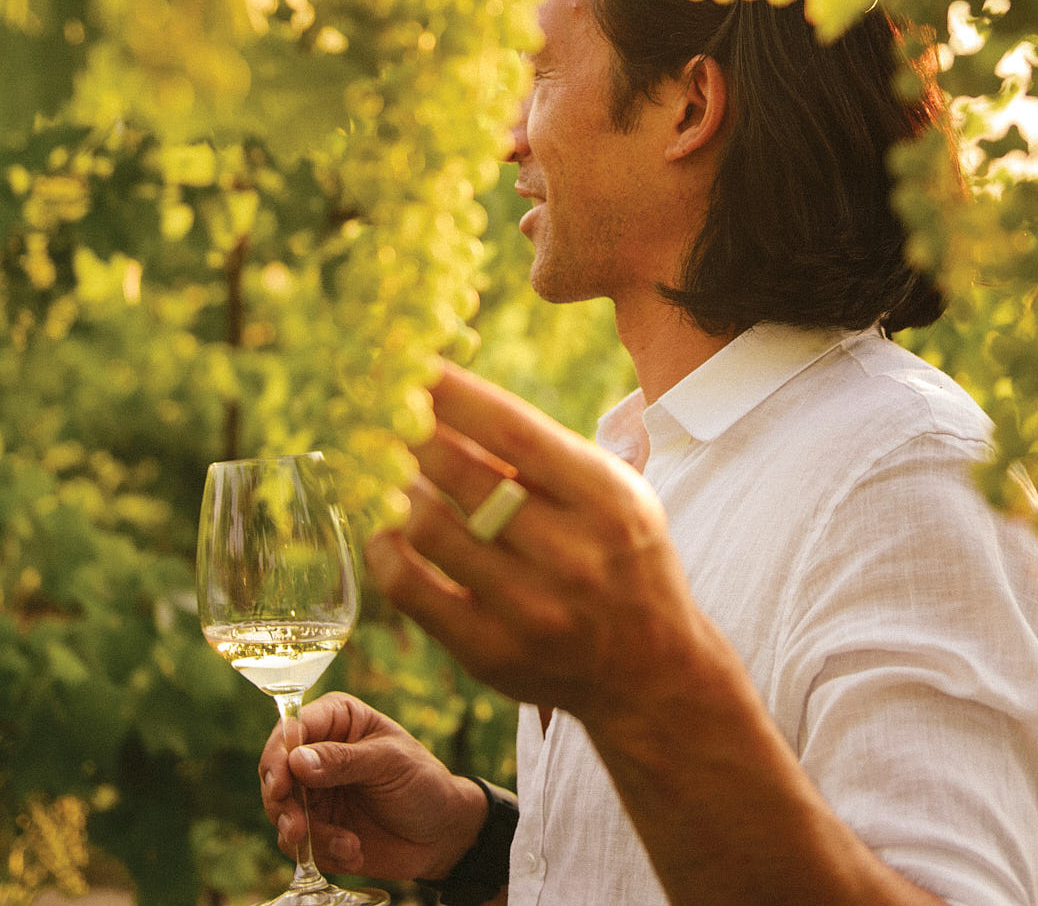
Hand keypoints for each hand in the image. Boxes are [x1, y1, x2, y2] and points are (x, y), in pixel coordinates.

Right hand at [258, 691, 487, 880]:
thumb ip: (344, 761)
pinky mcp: (315, 829)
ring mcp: (313, 793)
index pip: (292, 727)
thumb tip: (296, 760)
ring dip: (305, 835)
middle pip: (275, 772)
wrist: (441, 834)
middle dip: (282, 803)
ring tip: (347, 845)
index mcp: (337, 721)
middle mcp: (317, 754)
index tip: (281, 784)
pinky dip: (323, 852)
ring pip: (280, 811)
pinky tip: (355, 852)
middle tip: (297, 827)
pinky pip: (298, 843)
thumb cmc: (423, 782)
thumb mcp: (390, 762)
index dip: (279, 754)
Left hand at [366, 362, 741, 732]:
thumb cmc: (624, 561)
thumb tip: (452, 402)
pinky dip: (385, 550)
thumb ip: (546, 457)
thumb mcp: (614, 495)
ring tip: (392, 473)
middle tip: (387, 416)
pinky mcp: (491, 654)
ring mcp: (530, 609)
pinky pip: (409, 589)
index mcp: (608, 499)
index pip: (515, 429)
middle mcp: (572, 554)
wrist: (652, 672)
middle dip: (411, 434)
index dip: (455, 393)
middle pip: (462, 474)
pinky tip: (386, 530)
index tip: (414, 365)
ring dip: (396, 489)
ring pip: (427, 527)